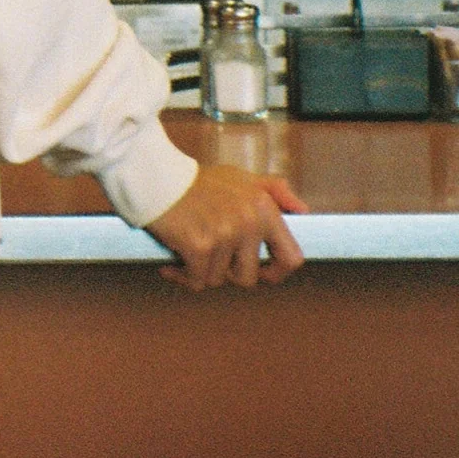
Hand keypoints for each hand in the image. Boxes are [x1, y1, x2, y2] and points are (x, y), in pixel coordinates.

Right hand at [145, 164, 307, 290]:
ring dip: (201, 270)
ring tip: (188, 249)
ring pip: (218, 279)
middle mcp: (249, 221)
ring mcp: (225, 234)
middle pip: (248, 277)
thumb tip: (303, 211)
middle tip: (210, 255)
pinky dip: (183, 275)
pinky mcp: (199, 245)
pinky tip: (172, 263)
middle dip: (227, 273)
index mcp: (265, 207)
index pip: (291, 257)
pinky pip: (196, 280)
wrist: (155, 177)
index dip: (277, 273)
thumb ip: (275, 190)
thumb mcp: (241, 178)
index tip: (261, 273)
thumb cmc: (198, 181)